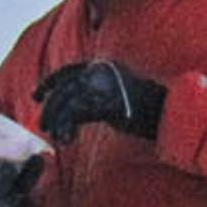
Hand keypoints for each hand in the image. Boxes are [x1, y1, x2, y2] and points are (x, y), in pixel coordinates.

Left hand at [37, 59, 167, 143]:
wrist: (169, 115)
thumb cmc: (147, 110)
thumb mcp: (117, 95)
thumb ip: (97, 94)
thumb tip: (76, 107)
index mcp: (103, 67)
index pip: (68, 72)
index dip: (49, 84)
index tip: (36, 96)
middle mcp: (102, 73)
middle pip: (64, 87)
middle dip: (50, 107)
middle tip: (43, 125)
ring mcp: (105, 87)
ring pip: (67, 100)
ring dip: (57, 119)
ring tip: (55, 135)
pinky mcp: (107, 103)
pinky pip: (77, 114)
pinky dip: (67, 127)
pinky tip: (67, 139)